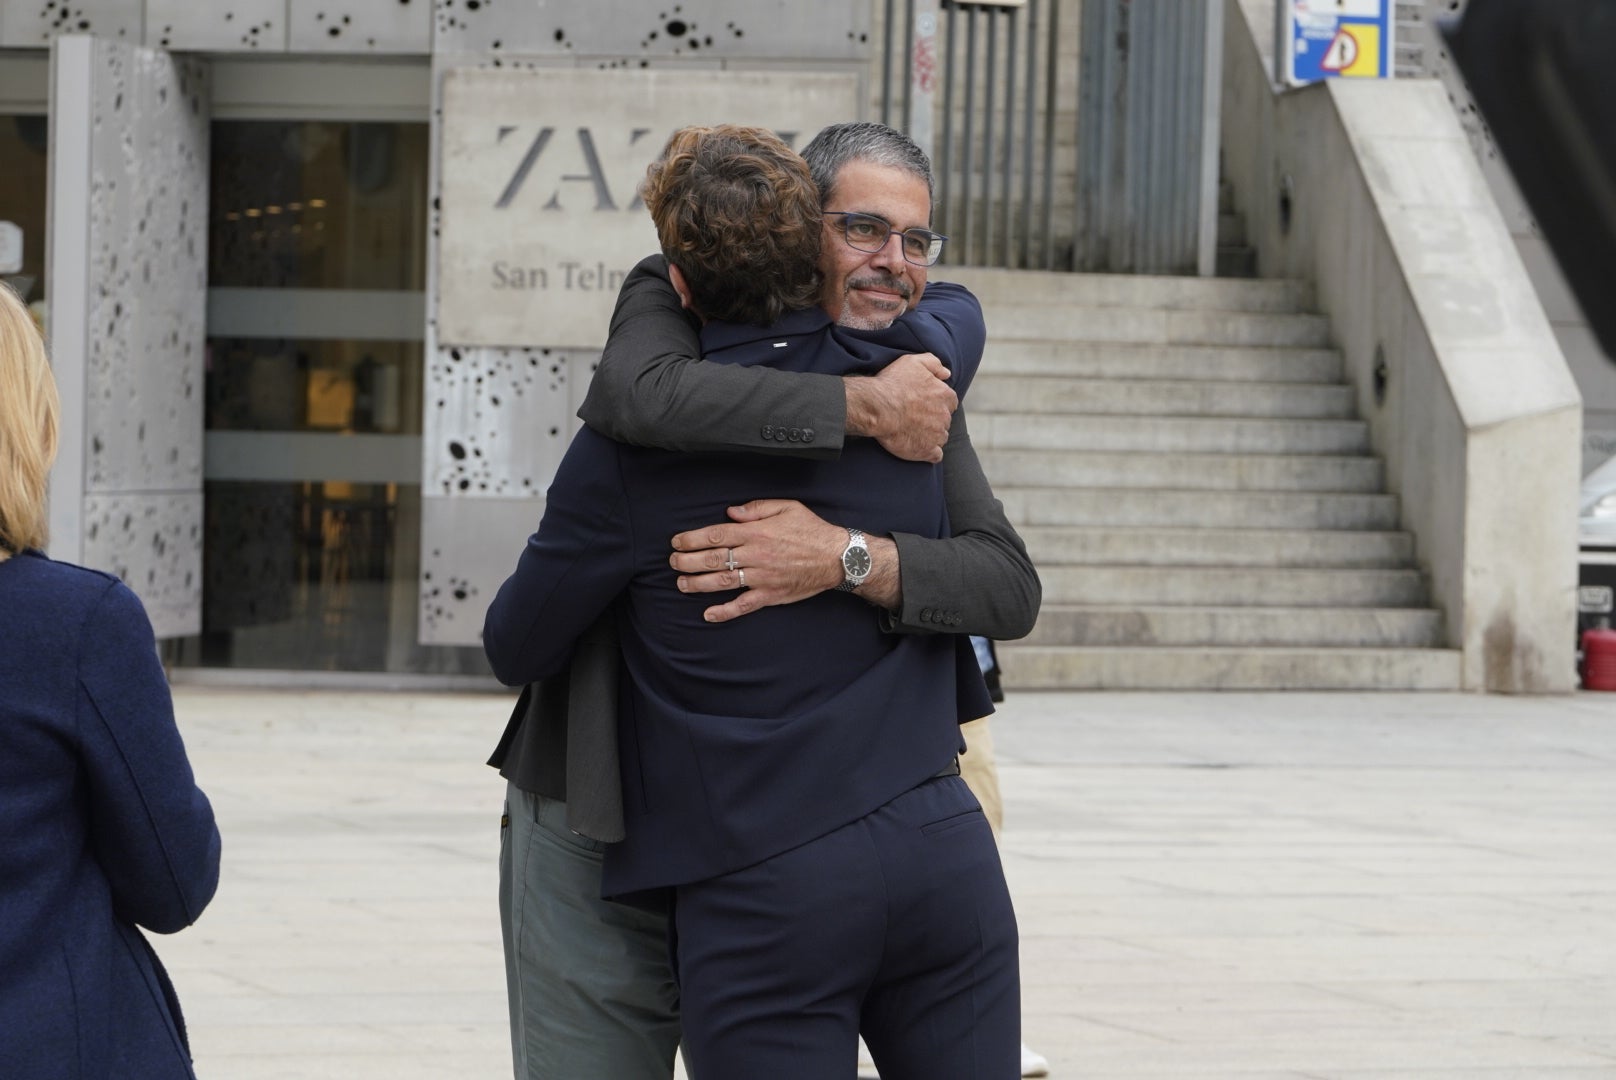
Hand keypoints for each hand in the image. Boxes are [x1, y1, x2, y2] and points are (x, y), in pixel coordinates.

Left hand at [669, 500, 844, 622]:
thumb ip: (757, 508)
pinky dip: (724, 611)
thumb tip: (730, 512)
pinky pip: (743, 605)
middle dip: (687, 561)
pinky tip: (708, 614)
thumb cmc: (812, 531)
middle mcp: (755, 555)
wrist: (837, 558)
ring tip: (681, 584)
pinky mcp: (770, 595)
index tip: (677, 542)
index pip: (715, 535)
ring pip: (722, 582)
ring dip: (697, 584)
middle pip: (713, 559)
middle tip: (673, 562)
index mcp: (756, 532)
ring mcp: (761, 577)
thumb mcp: (787, 507)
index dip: (692, 539)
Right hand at [844, 353, 957, 463]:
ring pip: (941, 437)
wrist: (878, 408)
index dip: (938, 402)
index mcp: (945, 395)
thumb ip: (933, 363)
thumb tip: (947, 373)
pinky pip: (936, 455)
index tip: (924, 403)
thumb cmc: (893, 383)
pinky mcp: (927, 451)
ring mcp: (937, 435)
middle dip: (934, 419)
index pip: (950, 401)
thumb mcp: (913, 362)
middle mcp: (945, 416)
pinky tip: (918, 448)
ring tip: (913, 432)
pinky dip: (929, 453)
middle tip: (915, 417)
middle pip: (944, 419)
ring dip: (931, 435)